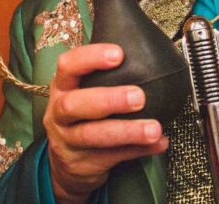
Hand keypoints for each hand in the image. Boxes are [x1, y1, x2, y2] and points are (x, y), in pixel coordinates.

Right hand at [44, 44, 168, 203]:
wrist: (64, 164)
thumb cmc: (82, 116)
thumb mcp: (82, 93)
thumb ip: (104, 77)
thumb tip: (150, 60)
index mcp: (62, 87)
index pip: (68, 66)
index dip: (91, 58)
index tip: (118, 55)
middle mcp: (59, 113)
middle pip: (74, 105)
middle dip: (108, 99)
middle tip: (138, 97)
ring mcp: (68, 141)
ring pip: (93, 136)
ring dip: (127, 131)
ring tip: (154, 129)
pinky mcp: (83, 164)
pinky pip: (113, 158)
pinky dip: (138, 150)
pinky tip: (159, 143)